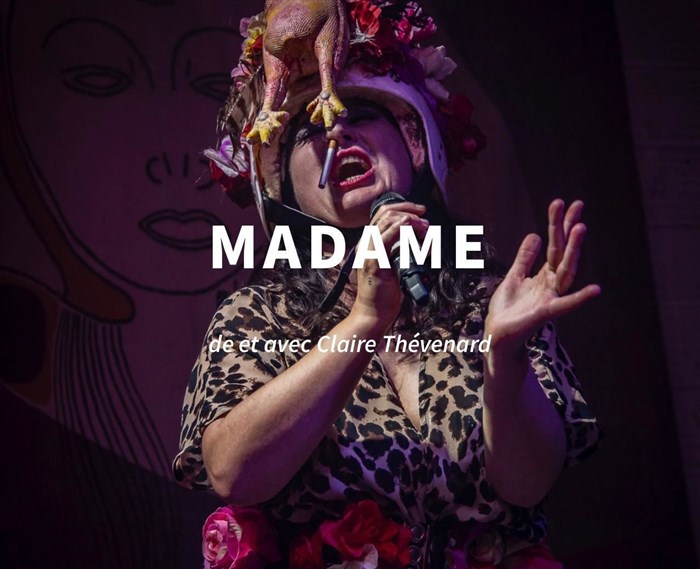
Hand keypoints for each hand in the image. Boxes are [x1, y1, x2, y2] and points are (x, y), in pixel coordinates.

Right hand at [350, 201, 427, 326]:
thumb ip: (399, 251)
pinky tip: (415, 233)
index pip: (382, 215)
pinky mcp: (374, 261)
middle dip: (409, 211)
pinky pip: (387, 237)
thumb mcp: (393, 266)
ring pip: (387, 221)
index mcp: (369, 244)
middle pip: (385, 213)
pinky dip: (403, 230)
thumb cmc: (384, 294)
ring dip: (411, 221)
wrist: (373, 313)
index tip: (421, 212)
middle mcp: (366, 244)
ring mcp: (368, 251)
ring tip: (425, 231)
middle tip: (426, 221)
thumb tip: (417, 239)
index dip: (403, 208)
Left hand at [485, 199, 600, 358]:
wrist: (498, 337)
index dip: (557, 225)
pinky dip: (580, 298)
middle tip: (577, 204)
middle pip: (562, 252)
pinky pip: (565, 305)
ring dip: (574, 250)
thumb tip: (535, 234)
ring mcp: (550, 298)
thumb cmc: (508, 310)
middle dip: (568, 229)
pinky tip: (596, 289)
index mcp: (543, 275)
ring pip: (566, 270)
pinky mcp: (545, 313)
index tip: (561, 203)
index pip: (554, 245)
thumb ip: (525, 258)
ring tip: (581, 228)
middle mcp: (551, 284)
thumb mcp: (514, 277)